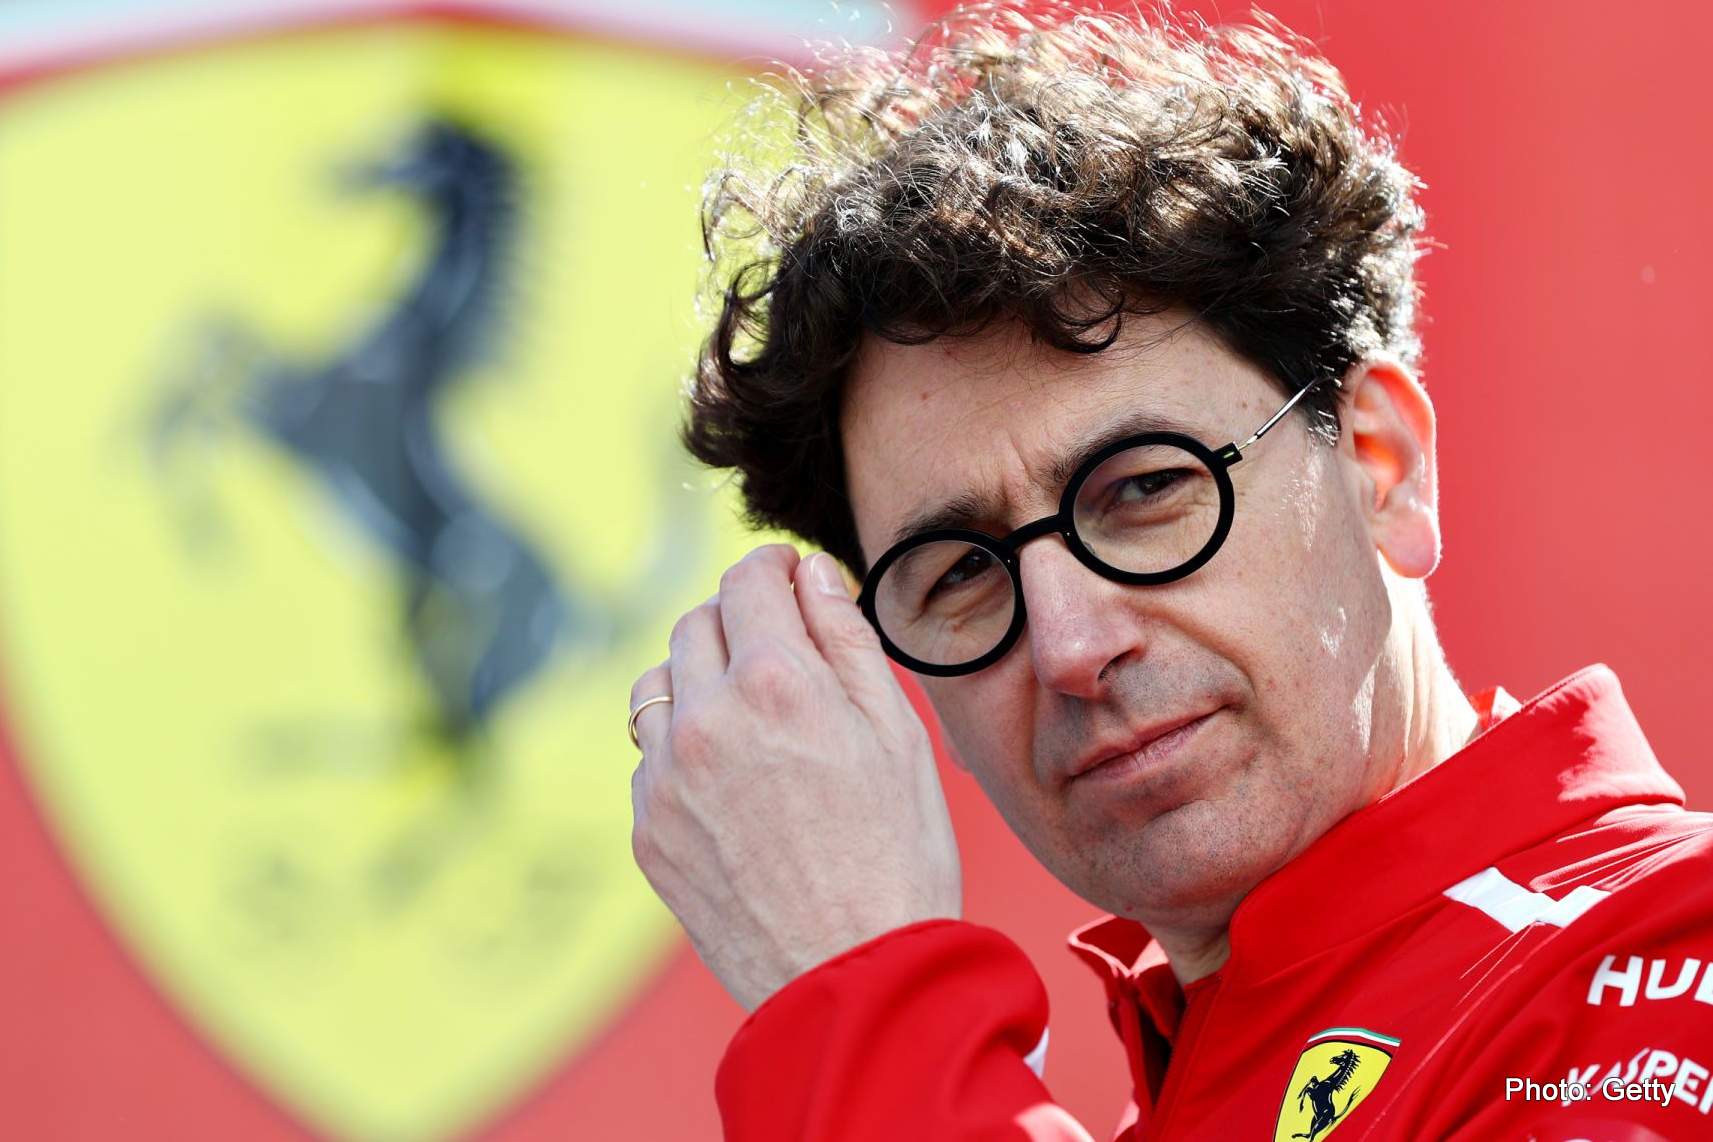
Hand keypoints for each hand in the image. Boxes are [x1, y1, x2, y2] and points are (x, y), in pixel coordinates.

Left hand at [628, 544, 961, 1011]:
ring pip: (659, 684)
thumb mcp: (897, 734)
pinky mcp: (648, 830)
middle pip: (696, 622)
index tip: (788, 575)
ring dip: (697, 678)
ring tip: (749, 714)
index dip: (773, 566)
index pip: (749, 579)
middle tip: (778, 648)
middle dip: (737, 619)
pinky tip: (734, 783)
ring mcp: (665, 778)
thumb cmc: (898, 858)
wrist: (855, 980)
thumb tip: (813, 577)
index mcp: (775, 681)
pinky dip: (683, 749)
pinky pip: (651, 759)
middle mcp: (706, 718)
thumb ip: (847, 640)